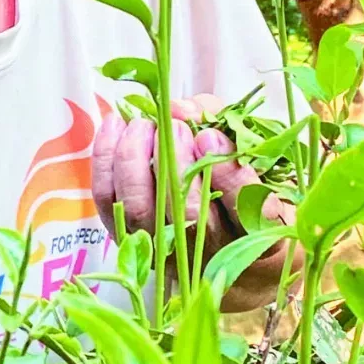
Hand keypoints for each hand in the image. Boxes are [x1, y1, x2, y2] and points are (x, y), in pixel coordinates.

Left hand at [91, 95, 296, 308]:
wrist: (225, 253)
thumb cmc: (243, 190)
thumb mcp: (253, 156)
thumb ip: (226, 126)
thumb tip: (181, 110)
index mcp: (256, 234)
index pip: (244, 209)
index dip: (227, 173)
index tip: (211, 137)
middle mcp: (210, 253)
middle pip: (186, 214)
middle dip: (174, 161)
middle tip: (172, 127)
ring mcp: (165, 252)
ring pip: (140, 210)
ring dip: (135, 159)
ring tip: (143, 125)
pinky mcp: (128, 241)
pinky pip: (109, 202)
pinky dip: (106, 160)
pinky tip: (116, 125)